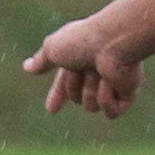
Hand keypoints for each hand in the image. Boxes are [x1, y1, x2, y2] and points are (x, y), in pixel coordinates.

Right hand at [25, 16, 141, 120]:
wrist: (112, 42)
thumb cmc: (83, 42)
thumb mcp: (54, 49)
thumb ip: (42, 60)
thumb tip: (26, 67)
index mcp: (80, 60)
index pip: (66, 83)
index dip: (58, 95)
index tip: (51, 110)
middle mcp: (97, 72)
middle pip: (76, 98)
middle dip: (75, 85)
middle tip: (84, 68)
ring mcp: (113, 83)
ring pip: (92, 106)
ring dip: (90, 90)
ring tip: (99, 73)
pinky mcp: (128, 93)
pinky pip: (111, 112)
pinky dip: (106, 99)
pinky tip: (109, 83)